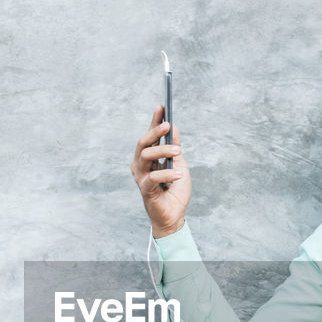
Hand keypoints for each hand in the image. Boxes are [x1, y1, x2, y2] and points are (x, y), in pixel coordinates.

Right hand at [131, 104, 191, 238]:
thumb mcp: (179, 164)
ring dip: (163, 151)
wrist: (174, 215)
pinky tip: (179, 175)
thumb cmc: (175, 190)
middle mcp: (141, 164)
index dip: (155, 120)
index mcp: (149, 157)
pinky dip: (167, 173)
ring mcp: (141, 176)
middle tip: (168, 125)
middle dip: (155, 131)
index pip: (150, 135)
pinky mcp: (144, 189)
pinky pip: (153, 177)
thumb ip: (174, 147)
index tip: (162, 105)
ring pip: (146, 155)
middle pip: (143, 143)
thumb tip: (173, 127)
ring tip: (178, 152)